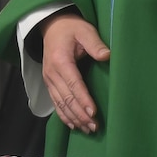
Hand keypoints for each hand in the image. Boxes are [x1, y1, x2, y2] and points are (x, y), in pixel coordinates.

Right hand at [39, 12, 109, 132]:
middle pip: (66, 98)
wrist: (52, 27)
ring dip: (74, 118)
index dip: (83, 99)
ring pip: (60, 104)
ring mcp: (49, 80)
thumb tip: (107, 55)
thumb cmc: (71, 28)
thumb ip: (95, 43)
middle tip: (95, 126)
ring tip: (88, 129)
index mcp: (61, 60)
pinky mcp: (49, 84)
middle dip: (80, 114)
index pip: (74, 84)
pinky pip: (55, 103)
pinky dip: (64, 116)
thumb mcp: (84, 30)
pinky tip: (74, 125)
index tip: (93, 112)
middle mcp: (52, 73)